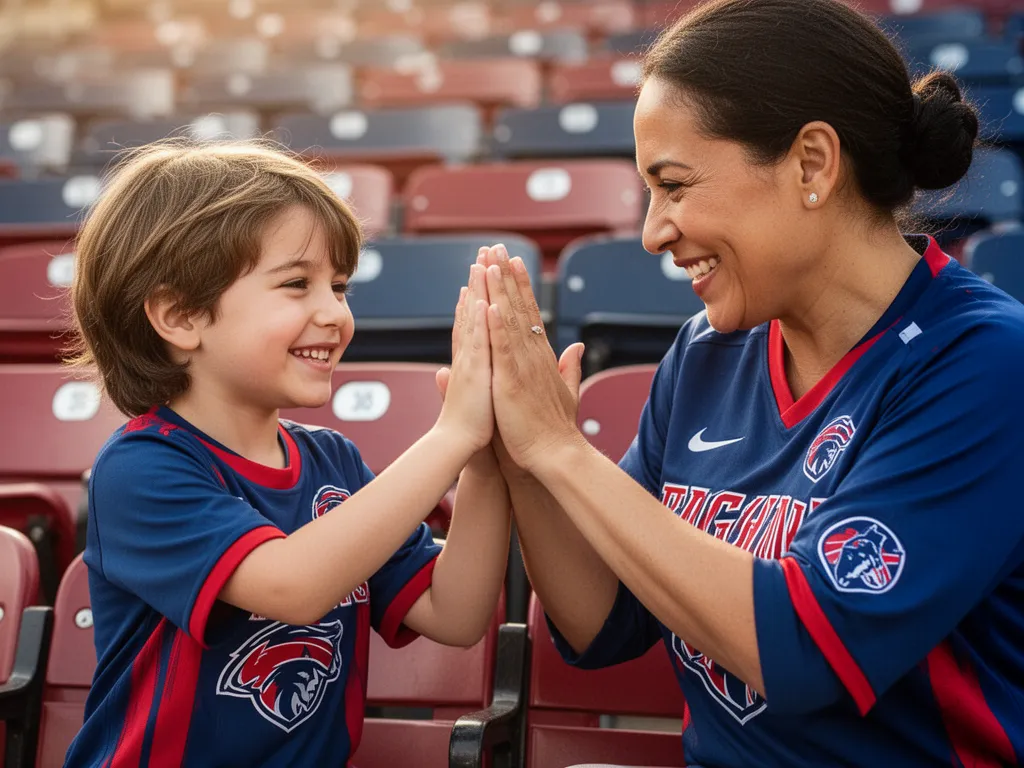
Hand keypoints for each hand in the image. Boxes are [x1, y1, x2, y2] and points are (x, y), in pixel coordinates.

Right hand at [434, 263, 492, 452]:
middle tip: (480, 256)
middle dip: (476, 284)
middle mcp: (467, 355)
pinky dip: (476, 320)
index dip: (475, 298)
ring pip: (472, 320)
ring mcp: (468, 361)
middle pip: (470, 313)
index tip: (479, 276)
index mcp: (471, 360)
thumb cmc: (469, 427)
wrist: (457, 445)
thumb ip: (463, 380)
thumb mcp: (472, 395)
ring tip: (479, 264)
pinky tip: (479, 299)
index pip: (473, 323)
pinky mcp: (472, 372)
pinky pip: (475, 341)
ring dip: (476, 292)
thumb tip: (444, 373)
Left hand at [483, 244, 585, 473]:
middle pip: (519, 308)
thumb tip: (579, 346)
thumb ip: (570, 367)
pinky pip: (502, 350)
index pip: (529, 313)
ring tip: (490, 263)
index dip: (521, 286)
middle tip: (497, 247)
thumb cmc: (553, 429)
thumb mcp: (565, 391)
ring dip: (499, 291)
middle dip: (507, 277)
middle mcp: (533, 356)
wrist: (555, 455)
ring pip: (509, 322)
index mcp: (541, 357)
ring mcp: (522, 367)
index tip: (513, 261)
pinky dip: (496, 327)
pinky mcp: (511, 382)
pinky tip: (489, 305)